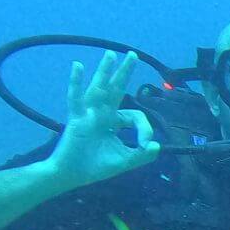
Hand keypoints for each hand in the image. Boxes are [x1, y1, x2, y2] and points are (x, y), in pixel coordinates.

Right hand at [46, 50, 159, 188]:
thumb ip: (142, 155)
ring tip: (111, 54)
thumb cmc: (95, 167)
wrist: (72, 175)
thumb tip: (157, 145)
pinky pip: (75, 98)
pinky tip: (78, 66)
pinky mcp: (76, 118)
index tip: (145, 144)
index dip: (144, 128)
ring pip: (98, 88)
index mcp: (114, 122)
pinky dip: (76, 82)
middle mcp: (102, 114)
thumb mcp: (124, 161)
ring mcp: (88, 114)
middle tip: (133, 54)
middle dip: (125, 72)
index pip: (134, 116)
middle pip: (116, 89)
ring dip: (105, 71)